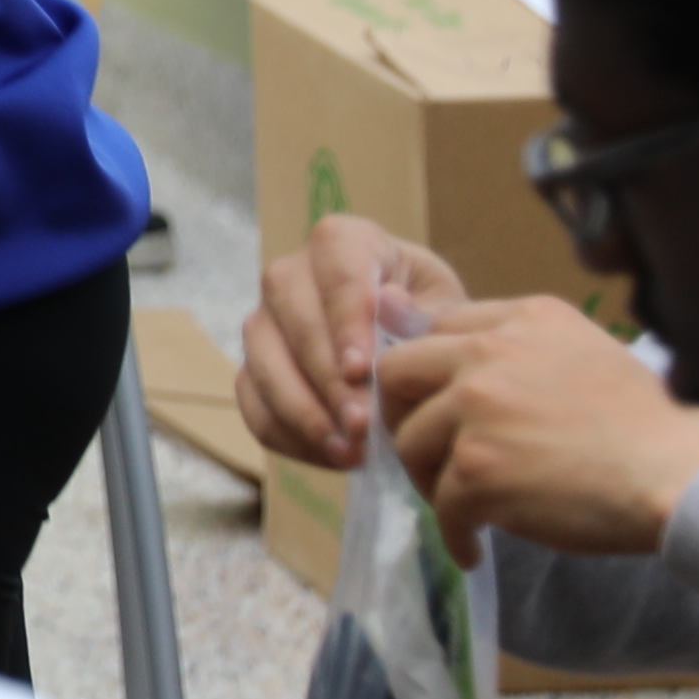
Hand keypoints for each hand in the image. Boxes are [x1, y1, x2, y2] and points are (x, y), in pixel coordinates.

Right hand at [238, 214, 481, 472]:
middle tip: (362, 425)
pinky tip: (331, 455)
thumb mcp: (447, 309)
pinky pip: (252, 400)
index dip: (345, 320)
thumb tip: (387, 303)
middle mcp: (292, 275)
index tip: (361, 371)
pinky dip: (288, 433)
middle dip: (326, 378)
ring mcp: (265, 321)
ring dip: (304, 411)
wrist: (415, 349)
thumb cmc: (432, 321)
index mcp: (345, 243)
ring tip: (348, 452)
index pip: (337, 269)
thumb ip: (424, 312)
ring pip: (264, 361)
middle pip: (294, 318)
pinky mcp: (254, 367)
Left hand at [383, 291, 698, 560]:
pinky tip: (473, 547)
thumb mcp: (584, 354)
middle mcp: (491, 352)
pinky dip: (454, 533)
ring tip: (461, 507)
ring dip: (428, 481)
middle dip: (402, 416)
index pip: (440, 329)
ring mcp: (480, 409)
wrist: (684, 476)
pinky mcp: (478, 469)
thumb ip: (519, 347)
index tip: (441, 409)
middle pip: (397, 374)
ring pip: (412, 444)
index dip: (432, 374)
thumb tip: (446, 346)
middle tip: (427, 455)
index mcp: (524, 318)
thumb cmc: (648, 425)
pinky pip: (440, 506)